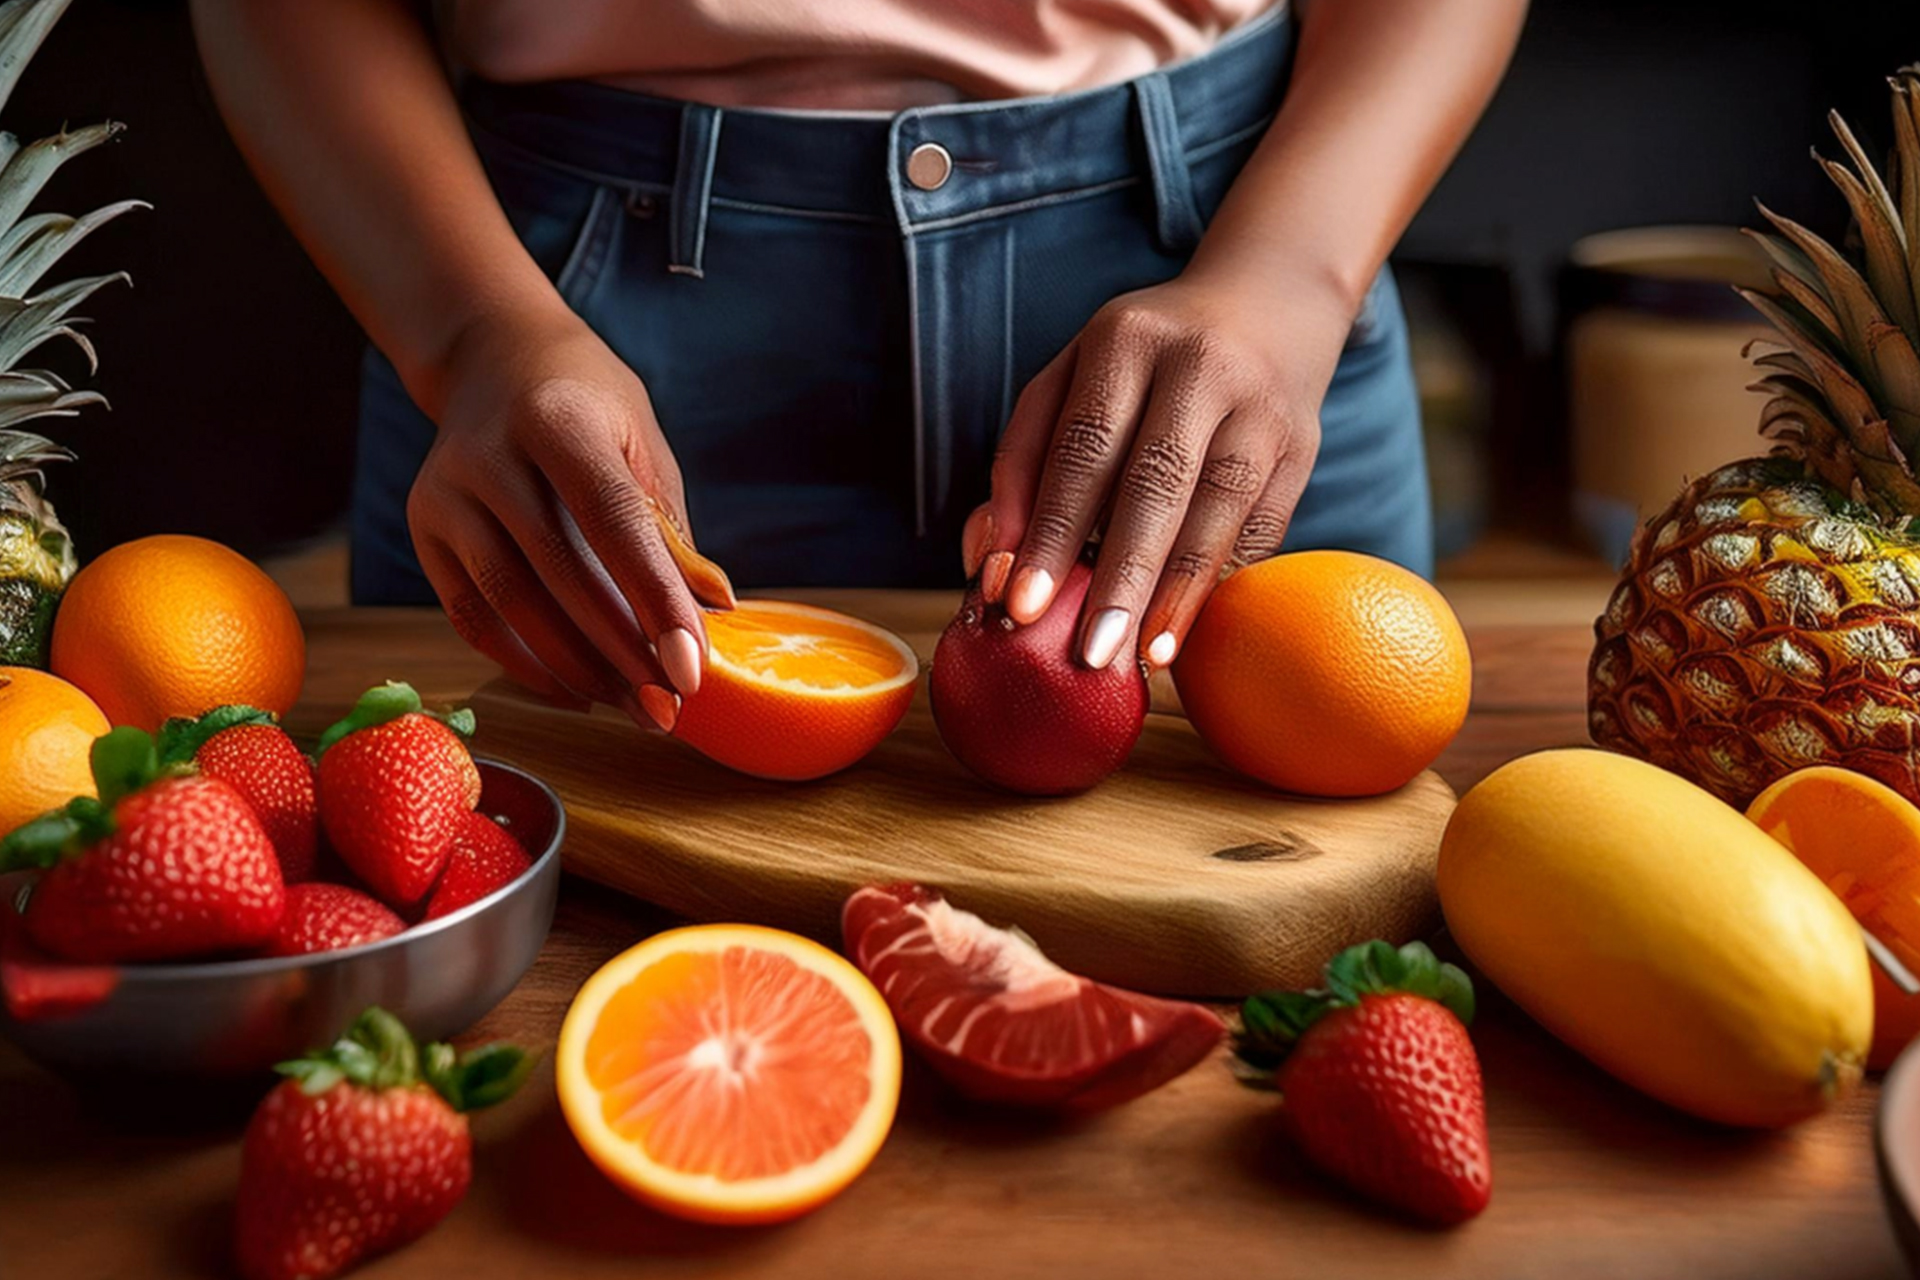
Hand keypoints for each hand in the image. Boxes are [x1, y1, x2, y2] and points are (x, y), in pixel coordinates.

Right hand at [407, 307, 708, 729]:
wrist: (495, 361)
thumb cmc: (588, 406)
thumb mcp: (642, 444)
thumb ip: (670, 528)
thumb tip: (716, 607)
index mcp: (558, 417)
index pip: (613, 520)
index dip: (655, 599)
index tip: (692, 669)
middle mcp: (488, 452)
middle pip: (558, 570)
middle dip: (621, 653)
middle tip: (668, 709)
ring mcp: (445, 491)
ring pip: (508, 602)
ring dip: (576, 668)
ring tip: (631, 707)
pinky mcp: (422, 527)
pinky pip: (470, 615)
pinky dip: (525, 663)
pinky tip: (577, 690)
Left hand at [963, 269, 1351, 670]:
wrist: (1265, 308)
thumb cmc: (1140, 365)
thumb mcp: (1069, 383)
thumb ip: (1023, 464)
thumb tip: (992, 563)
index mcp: (1124, 340)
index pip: (1082, 447)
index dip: (1052, 530)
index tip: (1021, 605)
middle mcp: (1199, 365)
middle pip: (1155, 482)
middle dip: (1119, 575)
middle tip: (1088, 654)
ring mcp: (1260, 406)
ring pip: (1218, 508)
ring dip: (1177, 592)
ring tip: (1144, 658)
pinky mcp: (1301, 447)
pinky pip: (1258, 527)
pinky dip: (1219, 583)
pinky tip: (1186, 630)